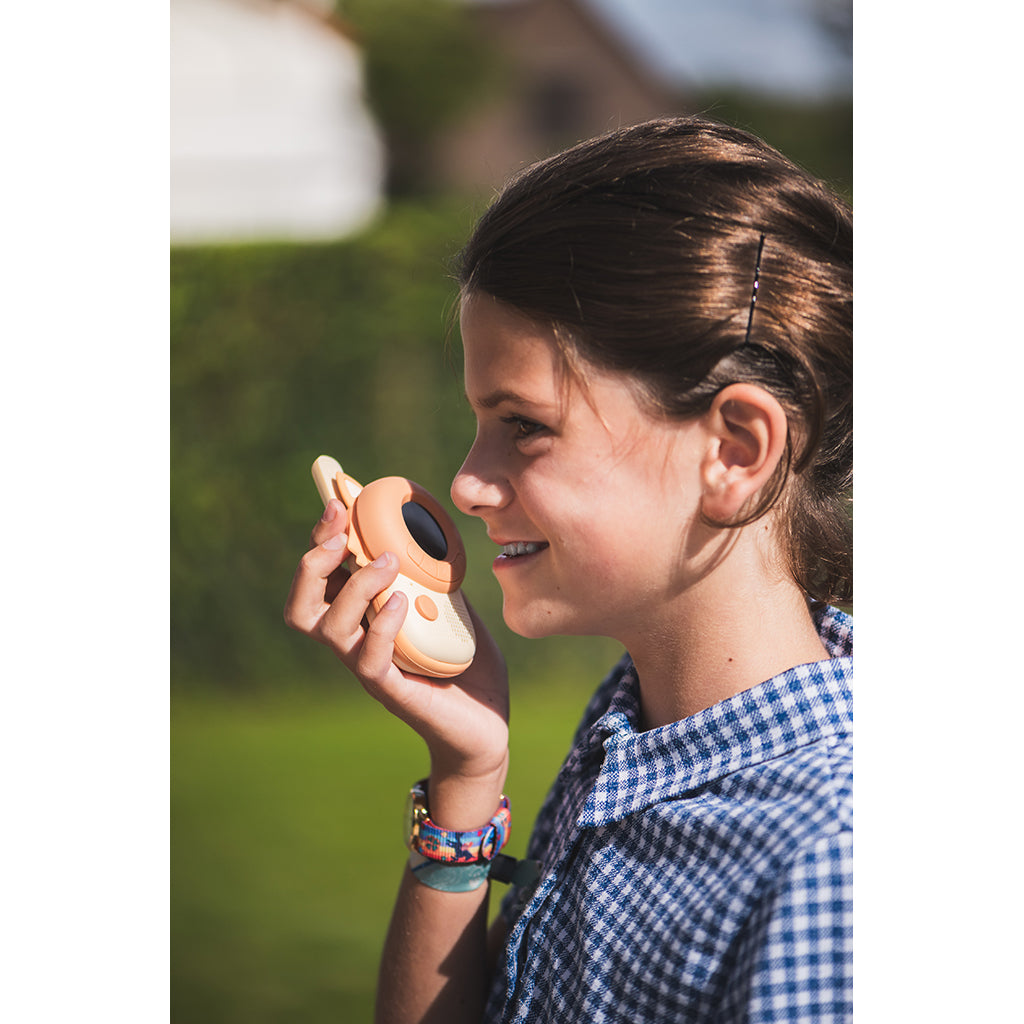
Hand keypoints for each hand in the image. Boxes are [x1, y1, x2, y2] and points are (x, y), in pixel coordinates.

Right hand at [284, 499, 509, 795]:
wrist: (486, 724)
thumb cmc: (465, 665)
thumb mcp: (450, 606)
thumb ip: (434, 576)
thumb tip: (431, 531)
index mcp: (363, 618)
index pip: (321, 577)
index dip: (322, 538)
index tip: (339, 500)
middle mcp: (356, 643)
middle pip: (302, 604)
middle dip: (313, 560)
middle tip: (341, 530)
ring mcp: (370, 669)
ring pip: (329, 629)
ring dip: (354, 586)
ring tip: (388, 562)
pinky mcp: (393, 691)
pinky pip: (369, 660)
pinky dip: (381, 626)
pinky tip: (402, 602)